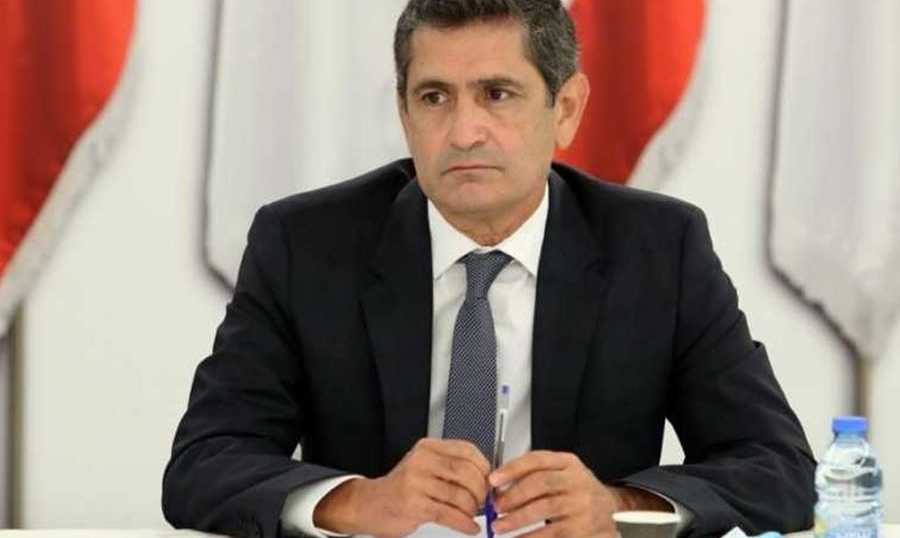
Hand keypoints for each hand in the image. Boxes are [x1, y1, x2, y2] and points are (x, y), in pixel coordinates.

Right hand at [313, 438, 490, 537]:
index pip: (466, 450)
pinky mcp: (414, 505)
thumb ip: (451, 467)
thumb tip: (487, 478)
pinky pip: (449, 515)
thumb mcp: (425, 467)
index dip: (484, 467)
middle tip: (484, 501)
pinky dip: (465, 524)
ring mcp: (416, 482)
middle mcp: (421, 461)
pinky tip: (469, 527)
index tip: (490, 480)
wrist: (370, 504)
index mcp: (428, 448)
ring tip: (473, 514)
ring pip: (460, 495)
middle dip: (481, 490)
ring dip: (472, 509)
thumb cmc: (402, 487)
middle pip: (466, 472)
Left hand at [489, 451, 671, 537]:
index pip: (537, 460)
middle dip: (513, 496)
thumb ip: (533, 474)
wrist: (609, 512)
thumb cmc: (577, 492)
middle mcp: (578, 481)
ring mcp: (582, 505)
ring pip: (544, 509)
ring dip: (517, 519)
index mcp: (569, 463)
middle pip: (540, 483)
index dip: (512, 469)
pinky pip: (552, 533)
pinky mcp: (583, 528)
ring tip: (500, 526)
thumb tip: (499, 486)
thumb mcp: (561, 474)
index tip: (493, 480)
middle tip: (495, 507)